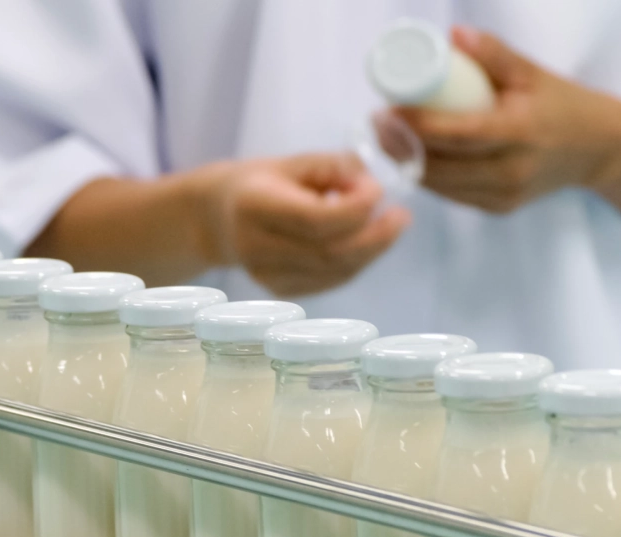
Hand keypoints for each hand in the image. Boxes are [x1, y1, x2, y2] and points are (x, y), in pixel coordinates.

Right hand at [199, 153, 409, 296]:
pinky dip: (355, 263)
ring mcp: (265, 276)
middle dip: (375, 236)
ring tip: (388, 226)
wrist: (218, 217)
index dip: (356, 208)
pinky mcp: (278, 291)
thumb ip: (336, 168)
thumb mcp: (295, 161)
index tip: (379, 190)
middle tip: (402, 217)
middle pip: (330, 252)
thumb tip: (372, 190)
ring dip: (371, 251)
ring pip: (335, 272)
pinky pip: (329, 282)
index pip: (315, 219)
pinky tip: (365, 243)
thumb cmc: (262, 181)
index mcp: (255, 206)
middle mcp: (256, 247)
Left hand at [392, 26, 620, 213]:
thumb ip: (494, 54)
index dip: (417, 124)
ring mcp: (505, 195)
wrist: (597, 149)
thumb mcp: (531, 73)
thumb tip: (453, 35)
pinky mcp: (499, 208)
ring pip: (441, 186)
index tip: (389, 108)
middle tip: (377, 121)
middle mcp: (512, 170)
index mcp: (520, 132)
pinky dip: (429, 176)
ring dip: (407, 164)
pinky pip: (452, 195)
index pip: (457, 135)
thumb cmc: (560, 104)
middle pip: (439, 166)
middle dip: (401, 146)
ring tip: (386, 136)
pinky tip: (411, 156)